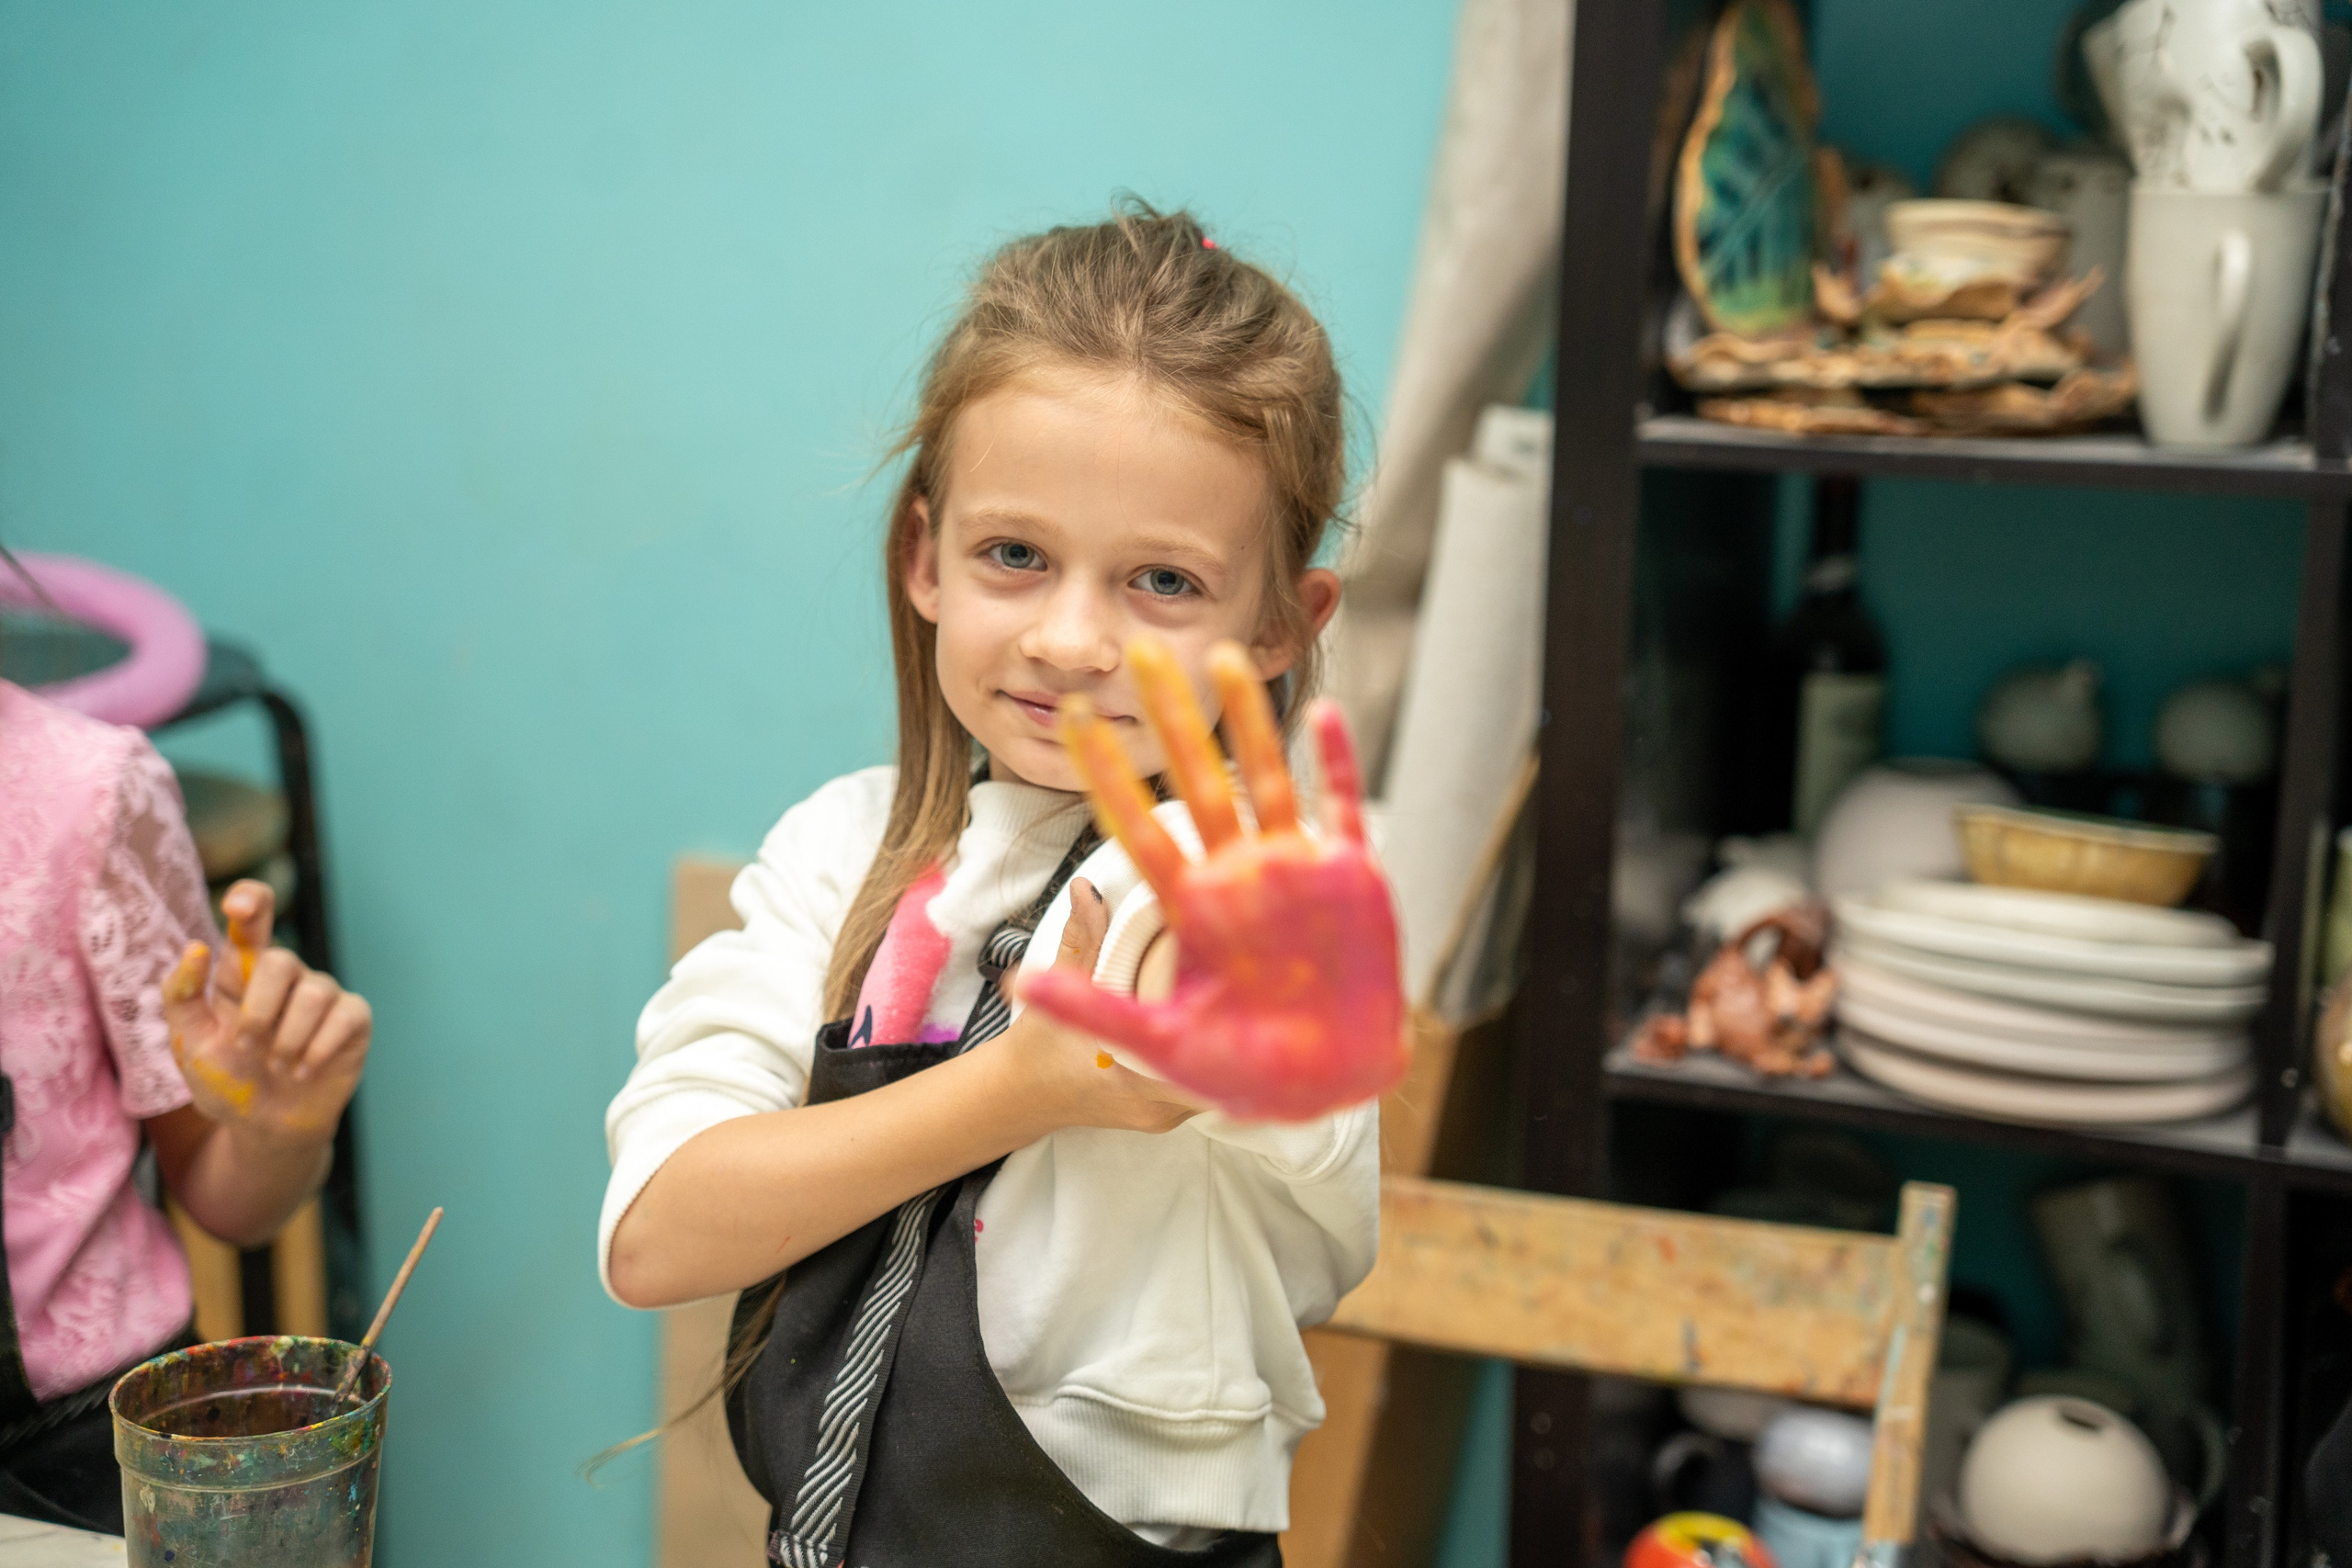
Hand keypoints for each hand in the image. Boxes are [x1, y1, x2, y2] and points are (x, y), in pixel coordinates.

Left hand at [160, 880, 369, 1150]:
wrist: (264, 1128)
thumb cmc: (225, 1081)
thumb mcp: (189, 1043)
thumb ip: (181, 996)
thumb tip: (197, 947)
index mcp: (243, 972)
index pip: (252, 919)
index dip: (251, 901)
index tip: (236, 907)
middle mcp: (287, 976)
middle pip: (282, 960)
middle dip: (260, 1010)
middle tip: (246, 1046)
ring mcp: (324, 995)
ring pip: (315, 993)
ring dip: (288, 1039)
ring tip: (276, 1066)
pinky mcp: (353, 1019)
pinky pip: (345, 1016)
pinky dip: (318, 1049)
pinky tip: (303, 1071)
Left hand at [1019, 638, 1408, 1120]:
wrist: (1323, 1090)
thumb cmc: (1243, 1073)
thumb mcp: (1156, 1046)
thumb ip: (1095, 1009)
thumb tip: (1021, 982)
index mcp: (1191, 906)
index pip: (1135, 825)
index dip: (1105, 772)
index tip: (1074, 718)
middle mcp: (1239, 875)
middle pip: (1197, 780)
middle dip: (1170, 718)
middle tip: (1138, 652)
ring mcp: (1295, 872)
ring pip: (1266, 778)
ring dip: (1248, 720)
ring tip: (1223, 657)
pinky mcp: (1351, 879)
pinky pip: (1341, 809)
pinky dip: (1336, 761)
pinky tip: (1323, 713)